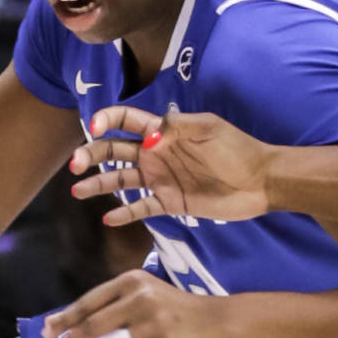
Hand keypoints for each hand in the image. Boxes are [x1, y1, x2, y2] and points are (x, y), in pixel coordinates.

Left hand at [40, 272, 229, 337]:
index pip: (90, 302)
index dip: (65, 318)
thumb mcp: (149, 295)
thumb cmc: (180, 310)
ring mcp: (152, 325)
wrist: (222, 323)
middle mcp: (140, 300)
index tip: (46, 331)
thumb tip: (78, 331)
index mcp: (132, 281)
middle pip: (92, 325)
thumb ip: (117, 308)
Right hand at [69, 103, 275, 223]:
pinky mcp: (171, 202)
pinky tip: (107, 216)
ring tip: (78, 190)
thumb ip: (177, 127)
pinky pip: (141, 208)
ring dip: (98, 184)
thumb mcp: (209, 129)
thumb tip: (149, 133)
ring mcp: (161, 179)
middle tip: (75, 165)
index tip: (94, 129)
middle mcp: (156, 154)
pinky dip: (124, 213)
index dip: (106, 121)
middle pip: (114, 151)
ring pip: (121, 180)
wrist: (262, 181)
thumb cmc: (238, 149)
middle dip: (91, 155)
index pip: (125, 121)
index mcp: (163, 131)